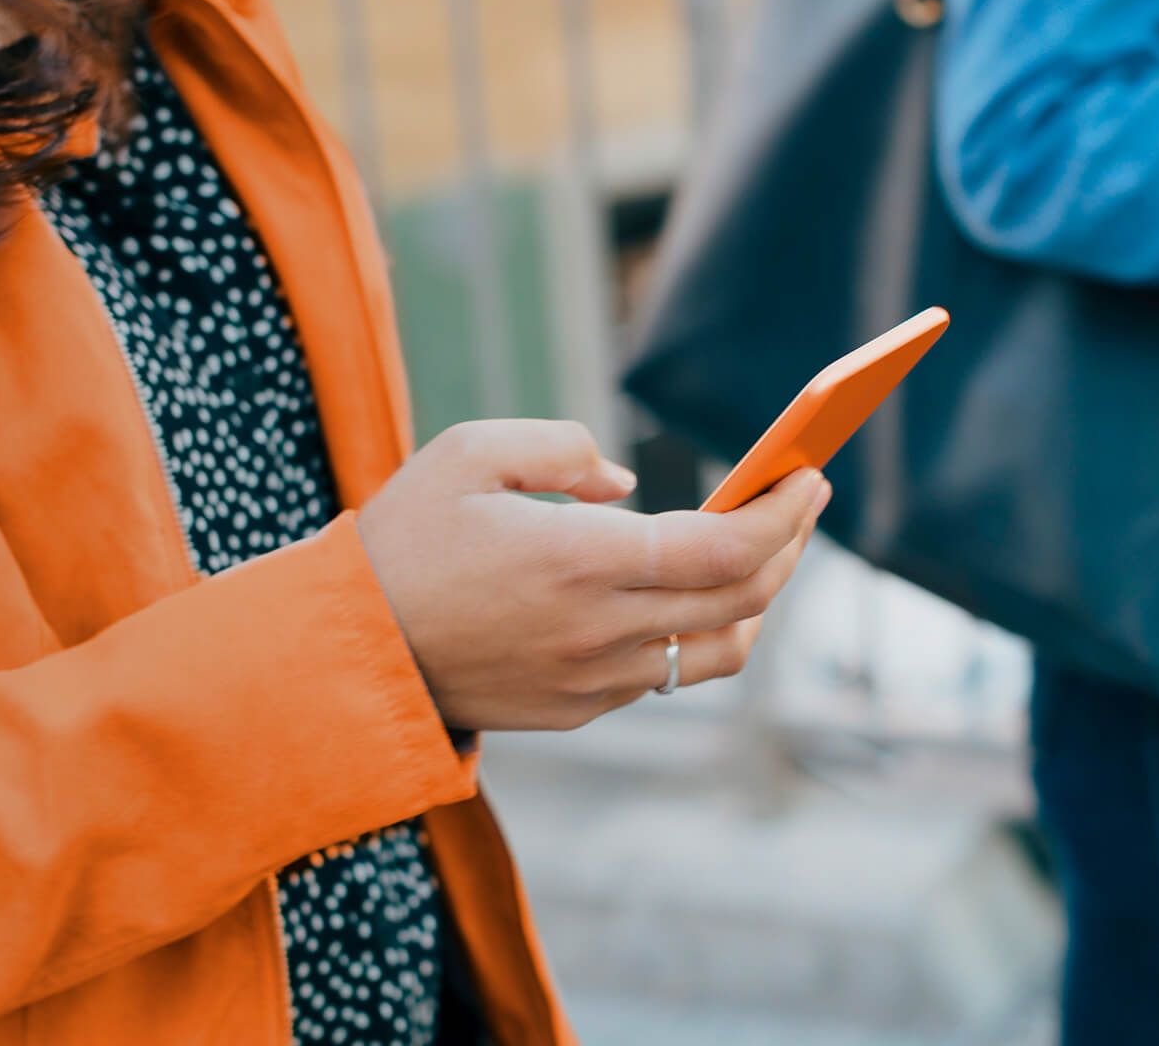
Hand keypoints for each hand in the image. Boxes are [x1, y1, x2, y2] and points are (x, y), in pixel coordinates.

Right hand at [356, 419, 828, 731]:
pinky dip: (700, 633)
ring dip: (757, 601)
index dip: (785, 513)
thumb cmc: (404, 541)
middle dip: (789, 545)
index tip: (810, 476)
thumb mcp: (469, 453)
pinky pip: (666, 675)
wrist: (348, 653)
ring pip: (719, 650)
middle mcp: (599, 629)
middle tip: (801, 502)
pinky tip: (693, 598)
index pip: (728, 548)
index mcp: (580, 559)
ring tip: (761, 554)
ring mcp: (593, 681)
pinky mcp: (577, 711)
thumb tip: (627, 481)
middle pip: (743, 598)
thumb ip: (561, 447)